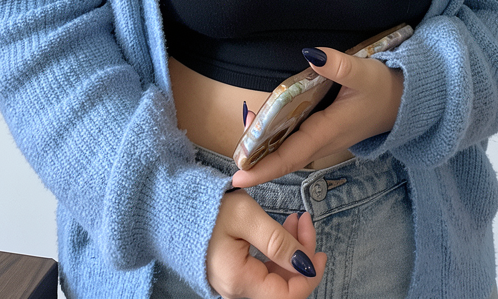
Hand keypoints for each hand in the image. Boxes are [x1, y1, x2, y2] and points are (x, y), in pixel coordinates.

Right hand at [206, 188, 326, 298]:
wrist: (175, 207)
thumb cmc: (208, 209)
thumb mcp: (247, 217)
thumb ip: (278, 241)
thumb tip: (307, 264)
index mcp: (240, 280)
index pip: (287, 296)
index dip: (309, 276)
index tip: (321, 252)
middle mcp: (236, 289)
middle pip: (283, 286)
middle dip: (302, 256)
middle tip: (305, 221)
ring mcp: (234, 283)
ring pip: (275, 277)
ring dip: (290, 251)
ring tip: (295, 220)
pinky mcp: (233, 273)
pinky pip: (263, 271)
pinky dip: (277, 252)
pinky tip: (282, 229)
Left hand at [231, 47, 403, 187]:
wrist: (404, 103)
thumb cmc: (383, 88)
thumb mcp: (363, 72)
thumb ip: (338, 64)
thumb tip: (310, 54)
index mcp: (328, 131)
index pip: (290, 155)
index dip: (263, 167)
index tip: (239, 177)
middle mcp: (323, 141)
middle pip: (285, 159)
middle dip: (258, 162)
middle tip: (233, 159)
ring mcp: (324, 140)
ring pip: (290, 152)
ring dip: (267, 151)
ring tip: (244, 141)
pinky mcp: (326, 133)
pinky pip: (297, 143)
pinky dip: (279, 140)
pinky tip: (267, 127)